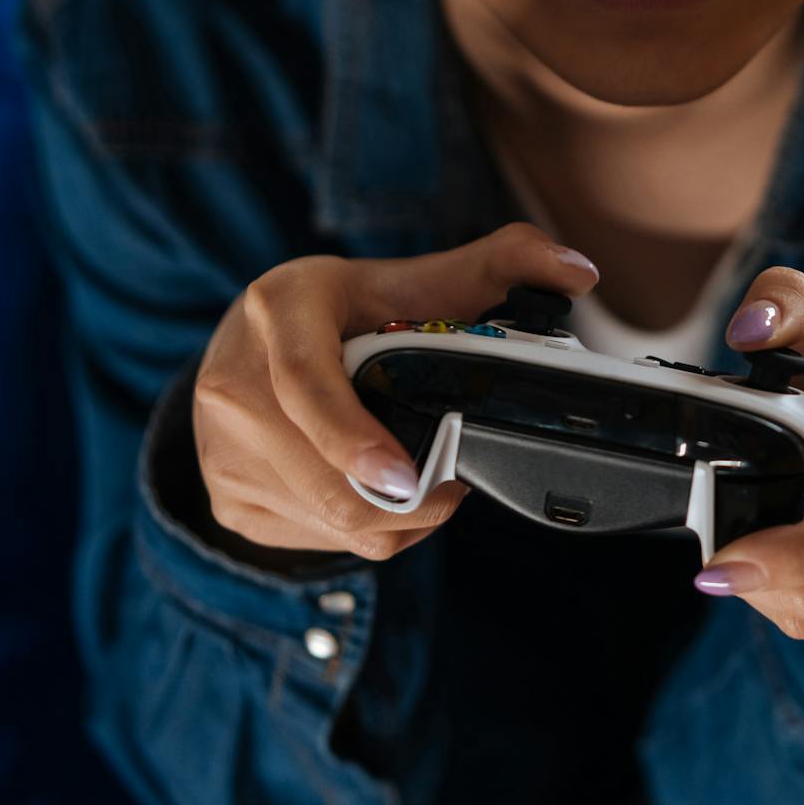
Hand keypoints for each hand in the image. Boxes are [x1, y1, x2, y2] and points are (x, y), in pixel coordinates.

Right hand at [193, 222, 599, 561]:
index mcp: (280, 310)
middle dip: (411, 495)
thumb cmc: (347, 309)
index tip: (408, 476)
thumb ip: (502, 262)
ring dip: (395, 516)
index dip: (354, 439)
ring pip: (332, 521)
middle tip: (460, 472)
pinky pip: (319, 542)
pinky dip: (367, 529)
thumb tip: (580, 273)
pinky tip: (382, 488)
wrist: (250, 343)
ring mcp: (222, 452)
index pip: (307, 386)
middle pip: (327, 478)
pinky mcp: (229, 504)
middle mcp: (233, 382)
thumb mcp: (411, 276)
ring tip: (425, 474)